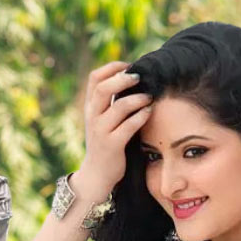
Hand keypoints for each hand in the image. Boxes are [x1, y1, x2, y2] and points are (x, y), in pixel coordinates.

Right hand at [79, 61, 152, 197]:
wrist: (97, 174)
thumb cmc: (106, 143)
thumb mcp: (102, 120)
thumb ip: (111, 102)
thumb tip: (132, 78)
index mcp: (90, 107)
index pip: (94, 78)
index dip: (112, 68)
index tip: (129, 66)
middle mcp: (92, 116)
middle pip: (103, 88)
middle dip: (123, 79)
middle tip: (140, 77)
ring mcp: (100, 131)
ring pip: (118, 106)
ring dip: (137, 98)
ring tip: (149, 97)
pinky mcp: (111, 145)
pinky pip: (128, 126)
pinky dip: (141, 116)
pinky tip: (149, 112)